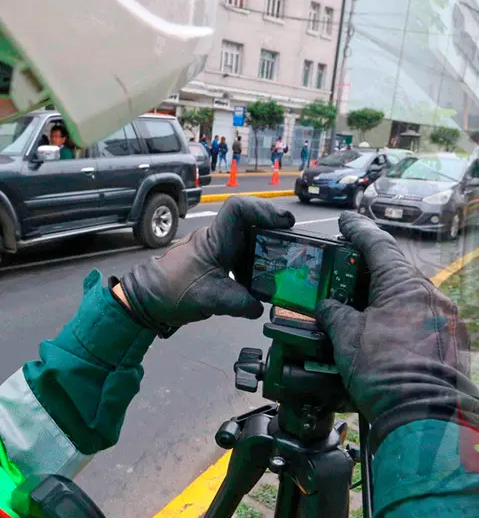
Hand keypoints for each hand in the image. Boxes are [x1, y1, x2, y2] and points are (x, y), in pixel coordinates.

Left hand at [119, 197, 293, 333]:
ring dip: (268, 244)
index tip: (285, 222)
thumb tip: (261, 308)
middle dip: (274, 226)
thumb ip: (240, 304)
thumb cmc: (170, 292)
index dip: (264, 209)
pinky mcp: (219, 263)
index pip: (238, 210)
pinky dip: (259, 261)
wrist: (145, 300)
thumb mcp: (210, 300)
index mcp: (215, 240)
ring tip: (286, 256)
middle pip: (251, 220)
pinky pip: (244, 254)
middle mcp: (218, 239)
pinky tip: (267, 277)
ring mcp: (218, 250)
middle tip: (294, 240)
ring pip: (249, 237)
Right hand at [316, 212, 478, 450]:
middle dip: (369, 272)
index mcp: (406, 285)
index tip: (346, 222)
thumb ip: (336, 315)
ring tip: (360, 309)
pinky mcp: (453, 343)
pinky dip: (401, 321)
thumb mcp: (348, 339)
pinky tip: (385, 335)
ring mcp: (446, 320)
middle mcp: (432, 295)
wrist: (426, 417)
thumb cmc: (386, 375)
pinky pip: (423, 321)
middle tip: (346, 272)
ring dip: (385, 300)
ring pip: (411, 298)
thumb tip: (330, 308)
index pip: (379, 245)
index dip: (358, 231)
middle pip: (396, 272)